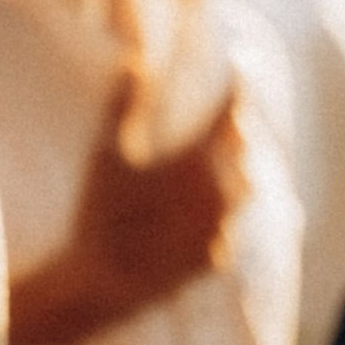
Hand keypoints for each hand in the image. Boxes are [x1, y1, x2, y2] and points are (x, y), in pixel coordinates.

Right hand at [12, 66, 242, 344]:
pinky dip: (221, 216)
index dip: (240, 83)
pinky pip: (227, 230)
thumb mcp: (104, 151)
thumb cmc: (100, 213)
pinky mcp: (214, 258)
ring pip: (243, 191)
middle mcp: (221, 192)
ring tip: (229, 164)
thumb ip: (121, 103)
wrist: (101, 283)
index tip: (244, 62)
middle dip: (236, 132)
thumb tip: (134, 60)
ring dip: (235, 173)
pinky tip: (208, 213)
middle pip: (241, 151)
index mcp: (199, 159)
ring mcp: (221, 228)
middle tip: (231, 119)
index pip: (230, 111)